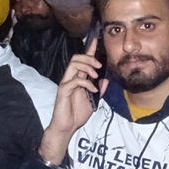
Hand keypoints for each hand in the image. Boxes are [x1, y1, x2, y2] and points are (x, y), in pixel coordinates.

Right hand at [40, 48, 106, 163]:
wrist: (67, 126)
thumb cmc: (77, 113)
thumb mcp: (93, 100)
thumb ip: (99, 90)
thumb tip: (106, 79)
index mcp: (78, 79)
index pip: (83, 61)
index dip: (89, 50)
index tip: (96, 41)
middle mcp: (70, 78)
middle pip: (77, 58)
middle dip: (89, 58)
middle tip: (99, 65)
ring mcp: (66, 83)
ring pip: (73, 65)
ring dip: (87, 67)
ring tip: (96, 75)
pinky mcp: (63, 90)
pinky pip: (74, 80)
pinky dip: (86, 83)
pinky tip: (93, 90)